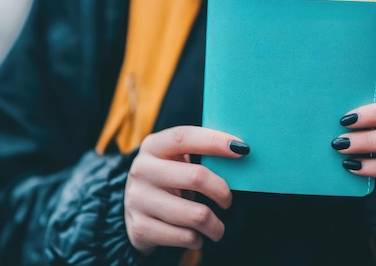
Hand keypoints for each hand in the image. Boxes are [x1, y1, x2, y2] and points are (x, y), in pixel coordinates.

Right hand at [124, 126, 247, 254]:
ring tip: (217, 227)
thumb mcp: (174, 160)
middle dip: (222, 191)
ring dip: (216, 225)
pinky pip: (185, 236)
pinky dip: (197, 239)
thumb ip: (199, 153)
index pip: (184, 137)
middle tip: (228, 201)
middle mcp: (142, 170)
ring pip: (196, 215)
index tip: (242, 149)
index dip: (214, 140)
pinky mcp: (140, 227)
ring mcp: (138, 199)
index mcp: (153, 146)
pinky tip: (195, 235)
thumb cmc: (167, 179)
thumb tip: (240, 150)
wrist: (133, 210)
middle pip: (196, 177)